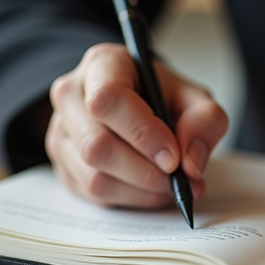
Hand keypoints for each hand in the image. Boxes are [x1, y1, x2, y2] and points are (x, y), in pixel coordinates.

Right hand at [45, 43, 227, 207]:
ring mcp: (61, 133)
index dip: (142, 133)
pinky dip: (130, 200)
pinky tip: (152, 191)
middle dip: (145, 172)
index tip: (174, 157)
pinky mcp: (63, 165)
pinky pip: (93, 195)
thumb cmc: (161, 97)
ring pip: (93, 177)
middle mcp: (71, 96)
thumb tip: (190, 162)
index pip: (108, 99)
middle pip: (96, 145)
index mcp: (102, 65)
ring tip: (171, 188)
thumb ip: (204, 121)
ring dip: (140, 191)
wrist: (139, 106)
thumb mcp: (193, 97)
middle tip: (178, 181)